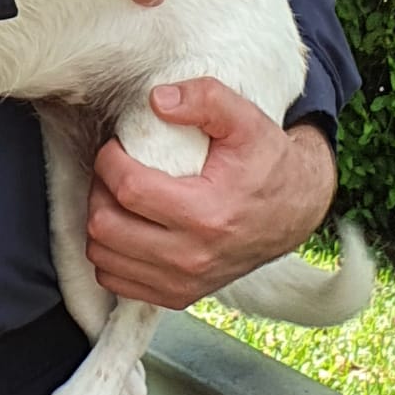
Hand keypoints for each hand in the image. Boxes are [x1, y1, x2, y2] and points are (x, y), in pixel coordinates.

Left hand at [87, 78, 337, 308]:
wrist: (295, 209)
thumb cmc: (267, 162)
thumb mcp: (245, 119)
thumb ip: (205, 98)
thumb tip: (158, 101)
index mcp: (207, 214)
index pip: (129, 189)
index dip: (109, 160)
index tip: (116, 146)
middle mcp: (192, 257)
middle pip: (107, 227)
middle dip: (99, 189)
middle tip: (114, 169)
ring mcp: (184, 282)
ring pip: (105, 257)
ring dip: (100, 221)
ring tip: (118, 195)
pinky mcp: (179, 296)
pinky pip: (118, 282)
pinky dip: (111, 254)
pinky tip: (125, 226)